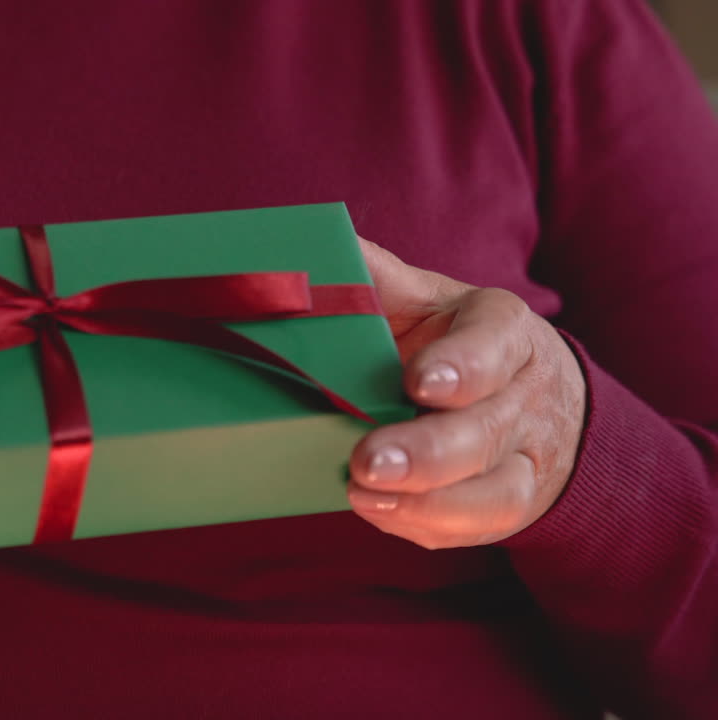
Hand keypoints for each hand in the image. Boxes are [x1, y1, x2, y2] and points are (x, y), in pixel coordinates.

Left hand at [347, 240, 586, 548]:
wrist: (537, 398)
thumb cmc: (457, 340)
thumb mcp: (429, 299)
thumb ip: (380, 280)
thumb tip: (319, 251)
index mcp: (504, 333)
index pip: (494, 349)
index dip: (461, 367)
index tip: (419, 381)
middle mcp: (522, 399)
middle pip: (483, 433)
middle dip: (426, 454)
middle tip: (368, 462)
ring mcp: (521, 460)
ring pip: (493, 494)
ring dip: (427, 504)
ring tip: (364, 495)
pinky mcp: (507, 507)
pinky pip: (474, 528)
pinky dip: (424, 525)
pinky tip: (379, 511)